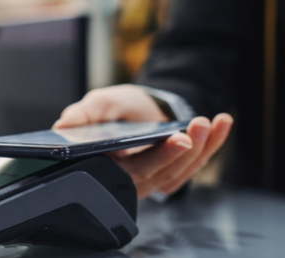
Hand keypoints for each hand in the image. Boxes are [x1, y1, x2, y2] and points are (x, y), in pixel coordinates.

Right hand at [53, 84, 232, 197]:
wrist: (137, 106)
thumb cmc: (114, 110)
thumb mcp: (96, 105)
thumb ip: (82, 115)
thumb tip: (62, 126)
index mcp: (109, 167)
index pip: (132, 169)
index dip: (157, 157)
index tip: (177, 139)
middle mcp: (133, 178)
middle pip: (162, 171)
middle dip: (184, 150)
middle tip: (196, 128)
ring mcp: (157, 177)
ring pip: (182, 169)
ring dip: (202, 146)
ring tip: (209, 121)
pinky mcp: (176, 171)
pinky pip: (196, 163)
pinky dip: (213, 143)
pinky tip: (223, 123)